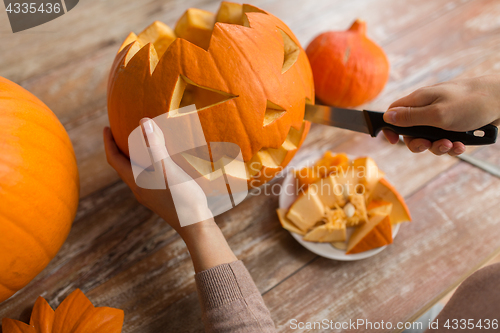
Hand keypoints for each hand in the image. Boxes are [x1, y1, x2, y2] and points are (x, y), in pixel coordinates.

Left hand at [103, 123, 236, 271]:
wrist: (196, 225)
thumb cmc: (180, 198)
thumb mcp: (167, 169)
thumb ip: (154, 147)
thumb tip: (142, 122)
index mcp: (136, 182)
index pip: (114, 160)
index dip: (108, 143)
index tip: (105, 127)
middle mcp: (140, 189)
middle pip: (123, 167)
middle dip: (121, 149)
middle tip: (122, 133)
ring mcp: (151, 195)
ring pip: (137, 173)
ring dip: (135, 157)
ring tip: (142, 144)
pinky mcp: (163, 198)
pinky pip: (150, 177)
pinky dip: (150, 165)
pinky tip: (163, 162)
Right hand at [383, 75, 499, 155]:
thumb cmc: (471, 103)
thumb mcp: (437, 114)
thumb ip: (410, 117)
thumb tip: (387, 117)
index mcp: (420, 100)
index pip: (394, 111)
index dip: (390, 127)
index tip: (393, 141)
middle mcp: (429, 107)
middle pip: (411, 130)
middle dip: (419, 143)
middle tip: (428, 146)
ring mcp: (442, 116)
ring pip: (429, 138)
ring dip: (438, 147)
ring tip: (452, 145)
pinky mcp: (456, 124)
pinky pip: (446, 140)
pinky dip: (452, 145)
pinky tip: (462, 145)